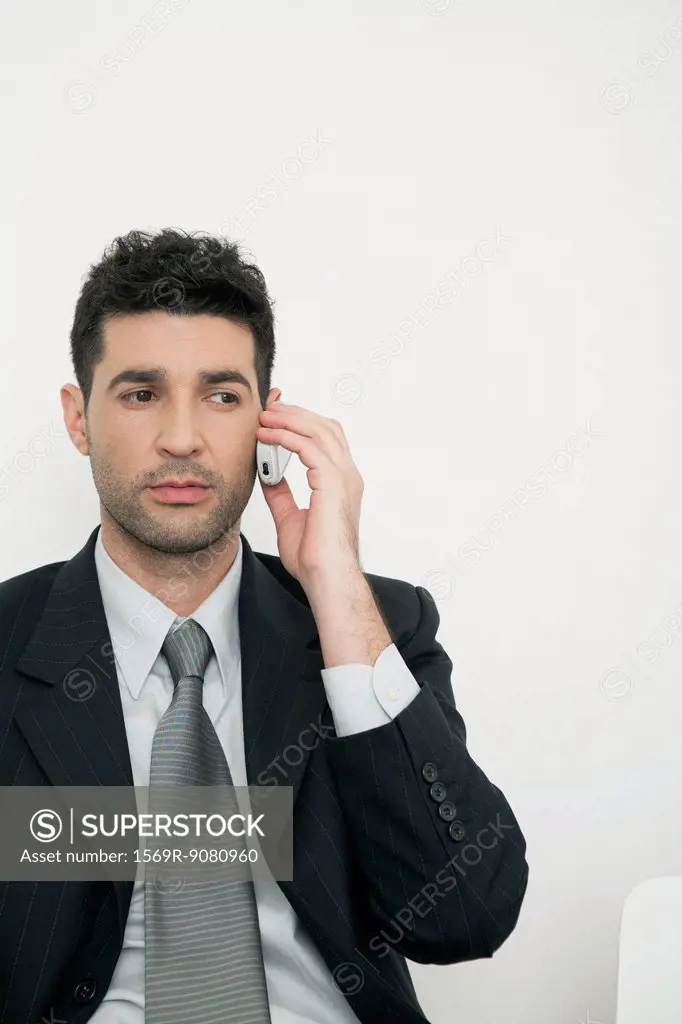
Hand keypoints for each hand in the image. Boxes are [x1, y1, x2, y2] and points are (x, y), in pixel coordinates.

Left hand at [256, 401, 363, 587]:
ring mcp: (343, 476)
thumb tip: (266, 475)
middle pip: (325, 427)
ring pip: (318, 430)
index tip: (277, 416)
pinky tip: (267, 435)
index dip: (303, 422)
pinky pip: (308, 446)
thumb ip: (280, 493)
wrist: (326, 576)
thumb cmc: (314, 557)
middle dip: (296, 412)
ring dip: (289, 418)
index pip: (326, 439)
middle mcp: (347, 475)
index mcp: (341, 483)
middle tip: (270, 407)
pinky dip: (285, 436)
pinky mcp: (332, 481)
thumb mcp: (288, 516)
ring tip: (265, 415)